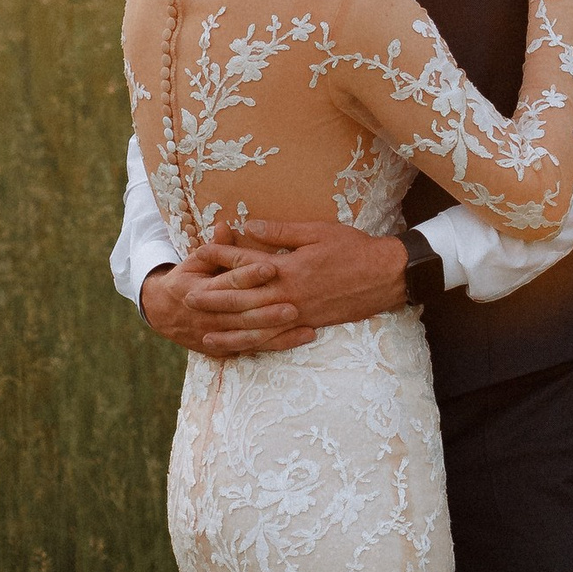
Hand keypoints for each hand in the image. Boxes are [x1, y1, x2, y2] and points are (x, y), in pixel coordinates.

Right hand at [139, 242, 317, 357]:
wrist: (162, 314)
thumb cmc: (186, 280)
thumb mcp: (195, 261)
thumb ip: (216, 248)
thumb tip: (226, 226)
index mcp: (199, 288)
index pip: (228, 281)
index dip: (248, 274)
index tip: (271, 267)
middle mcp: (206, 314)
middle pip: (240, 311)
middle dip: (267, 309)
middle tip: (294, 303)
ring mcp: (215, 334)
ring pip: (248, 334)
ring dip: (276, 330)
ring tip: (303, 322)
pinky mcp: (224, 349)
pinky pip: (254, 348)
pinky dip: (279, 344)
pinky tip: (302, 337)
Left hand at [206, 220, 412, 336]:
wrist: (386, 276)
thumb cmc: (353, 248)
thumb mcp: (317, 231)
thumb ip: (280, 231)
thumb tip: (248, 225)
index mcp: (288, 268)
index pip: (246, 263)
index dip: (220, 257)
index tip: (198, 254)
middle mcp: (288, 294)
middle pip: (243, 298)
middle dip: (213, 298)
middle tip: (186, 299)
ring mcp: (297, 313)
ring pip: (255, 325)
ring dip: (228, 329)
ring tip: (203, 331)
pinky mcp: (307, 325)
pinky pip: (274, 338)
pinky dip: (253, 343)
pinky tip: (238, 346)